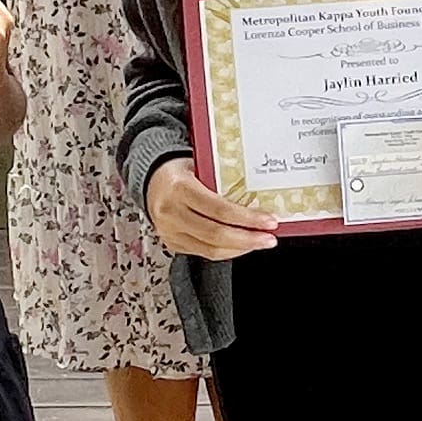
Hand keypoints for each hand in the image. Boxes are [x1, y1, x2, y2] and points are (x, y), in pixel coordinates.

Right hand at [145, 156, 277, 258]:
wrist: (151, 179)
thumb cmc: (180, 171)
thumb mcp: (200, 167)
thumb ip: (223, 182)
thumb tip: (260, 199)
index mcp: (180, 188)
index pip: (219, 209)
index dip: (247, 219)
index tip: (269, 221)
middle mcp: (171, 213)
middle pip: (216, 235)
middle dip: (248, 239)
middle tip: (269, 238)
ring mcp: (169, 231)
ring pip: (210, 249)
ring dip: (240, 248)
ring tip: (260, 242)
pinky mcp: (172, 243)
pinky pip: (204, 253)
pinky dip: (227, 251)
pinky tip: (241, 245)